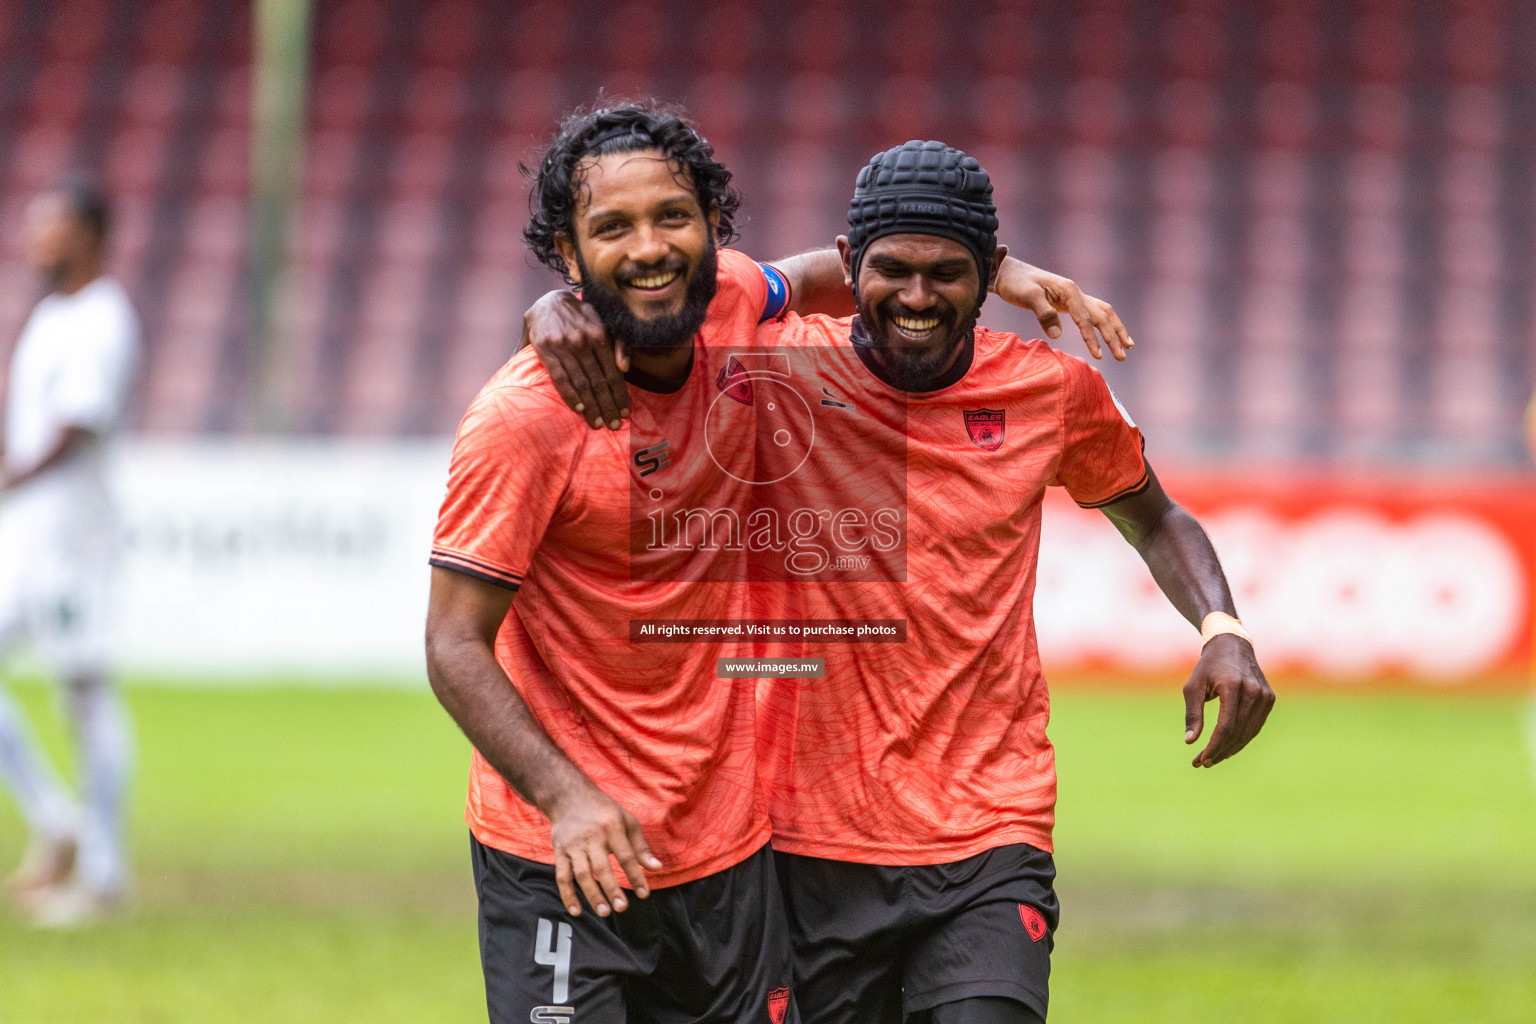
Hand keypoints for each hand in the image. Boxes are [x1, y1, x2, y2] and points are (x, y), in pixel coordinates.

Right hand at [520, 290, 630, 429]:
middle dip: (607, 405)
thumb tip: (625, 368)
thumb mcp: (603, 322)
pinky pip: (560, 378)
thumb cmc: (580, 317)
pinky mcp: (546, 350)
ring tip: (598, 423)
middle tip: (614, 425)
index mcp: (599, 334)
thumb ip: (619, 343)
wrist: (548, 301)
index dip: (620, 394)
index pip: (612, 372)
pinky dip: (570, 395)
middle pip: (598, 381)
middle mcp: (583, 341)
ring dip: (591, 406)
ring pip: (581, 382)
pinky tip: (579, 409)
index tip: (625, 412)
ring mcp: (563, 346)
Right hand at [545, 781, 661, 916]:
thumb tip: (657, 869)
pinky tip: (576, 911)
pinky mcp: (560, 852)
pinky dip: (567, 895)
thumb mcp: (627, 822)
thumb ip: (641, 847)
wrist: (569, 797)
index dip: (636, 875)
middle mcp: (592, 837)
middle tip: (622, 908)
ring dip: (592, 895)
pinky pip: (562, 877)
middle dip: (612, 889)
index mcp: (612, 828)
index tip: (644, 894)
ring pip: (581, 874)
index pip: (626, 855)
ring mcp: (573, 845)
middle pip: (602, 867)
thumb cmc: (604, 812)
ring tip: (604, 912)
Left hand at [994, 260, 1133, 360]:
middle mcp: (1076, 292)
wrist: (1008, 273)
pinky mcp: (1069, 302)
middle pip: (1102, 315)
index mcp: (1069, 291)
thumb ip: (1043, 314)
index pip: (1085, 318)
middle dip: (1113, 336)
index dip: (1092, 338)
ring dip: (1116, 329)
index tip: (1099, 356)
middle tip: (1122, 357)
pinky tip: (1110, 334)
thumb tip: (1057, 336)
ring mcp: (1075, 296)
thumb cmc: (1016, 284)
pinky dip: (1104, 324)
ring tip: (1128, 347)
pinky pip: (1093, 313)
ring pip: (1103, 312)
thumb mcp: (1027, 297)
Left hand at [1182, 634, 1273, 766]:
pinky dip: (1242, 739)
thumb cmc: (1208, 666)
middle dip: (1219, 751)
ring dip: (1231, 749)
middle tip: (1203, 762)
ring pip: (1248, 733)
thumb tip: (1190, 741)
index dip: (1214, 747)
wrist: (1232, 646)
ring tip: (1213, 758)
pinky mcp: (1269, 699)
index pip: (1226, 727)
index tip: (1201, 759)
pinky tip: (1228, 747)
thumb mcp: (1193, 686)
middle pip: (1237, 732)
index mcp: (1233, 687)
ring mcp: (1265, 696)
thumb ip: (1192, 714)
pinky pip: (1255, 726)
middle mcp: (1253, 692)